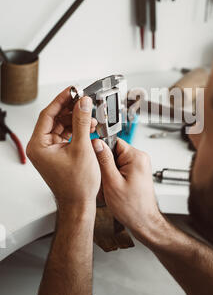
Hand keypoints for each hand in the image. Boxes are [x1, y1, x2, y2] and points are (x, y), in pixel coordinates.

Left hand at [27, 87, 99, 216]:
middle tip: (84, 100)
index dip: (61, 100)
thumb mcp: (82, 148)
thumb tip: (84, 104)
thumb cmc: (76, 185)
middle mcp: (41, 147)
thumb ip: (82, 122)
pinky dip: (78, 129)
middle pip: (55, 118)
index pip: (48, 114)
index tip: (72, 90)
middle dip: (72, 110)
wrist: (79, 203)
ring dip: (77, 120)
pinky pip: (67, 135)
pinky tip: (89, 126)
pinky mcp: (59, 153)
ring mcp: (50, 150)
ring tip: (91, 116)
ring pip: (62, 126)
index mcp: (39, 145)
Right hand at [92, 138, 163, 239]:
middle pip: (112, 153)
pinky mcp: (135, 174)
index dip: (101, 152)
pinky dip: (112, 180)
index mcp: (136, 157)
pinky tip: (112, 191)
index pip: (113, 141)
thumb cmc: (132, 207)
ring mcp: (138, 167)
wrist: (143, 222)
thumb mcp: (112, 182)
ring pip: (113, 163)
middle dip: (104, 168)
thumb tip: (97, 143)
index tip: (96, 163)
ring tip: (109, 190)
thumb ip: (104, 160)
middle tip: (104, 183)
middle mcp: (140, 159)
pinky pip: (118, 171)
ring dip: (107, 176)